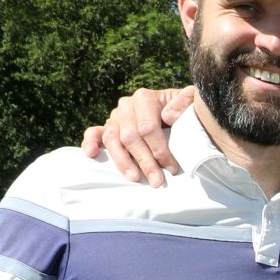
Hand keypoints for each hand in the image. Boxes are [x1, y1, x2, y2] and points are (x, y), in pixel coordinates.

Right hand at [79, 85, 194, 185]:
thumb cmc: (183, 113)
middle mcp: (127, 106)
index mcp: (145, 98)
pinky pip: (94, 133)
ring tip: (134, 178)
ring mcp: (115, 116)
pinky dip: (90, 142)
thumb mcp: (189, 105)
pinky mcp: (108, 127)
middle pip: (130, 136)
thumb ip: (184, 104)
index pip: (148, 127)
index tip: (172, 168)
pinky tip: (91, 154)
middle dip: (145, 161)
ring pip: (112, 139)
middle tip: (156, 181)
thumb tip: (168, 116)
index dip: (159, 150)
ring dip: (122, 160)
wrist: (174, 112)